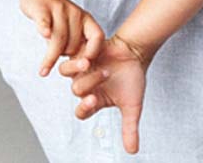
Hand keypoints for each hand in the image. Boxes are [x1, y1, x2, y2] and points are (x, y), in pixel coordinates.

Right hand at [19, 0, 104, 75]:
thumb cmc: (57, 13)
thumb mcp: (74, 25)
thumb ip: (78, 43)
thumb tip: (83, 69)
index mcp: (85, 18)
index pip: (97, 36)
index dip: (93, 52)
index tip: (86, 65)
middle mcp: (74, 14)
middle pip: (73, 43)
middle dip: (66, 57)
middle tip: (58, 62)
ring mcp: (58, 10)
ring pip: (58, 38)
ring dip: (51, 56)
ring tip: (44, 71)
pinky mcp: (41, 9)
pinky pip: (45, 20)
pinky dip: (45, 27)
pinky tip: (44, 35)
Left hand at [59, 35, 147, 153]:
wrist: (135, 51)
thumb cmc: (133, 77)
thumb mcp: (132, 105)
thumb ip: (129, 127)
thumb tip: (133, 152)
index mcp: (95, 100)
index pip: (81, 111)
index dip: (84, 107)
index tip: (94, 99)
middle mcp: (85, 85)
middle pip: (75, 90)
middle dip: (89, 82)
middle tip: (106, 74)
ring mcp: (82, 68)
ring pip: (66, 72)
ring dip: (76, 68)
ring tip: (89, 63)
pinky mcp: (81, 51)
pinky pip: (69, 54)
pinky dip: (77, 54)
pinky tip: (89, 53)